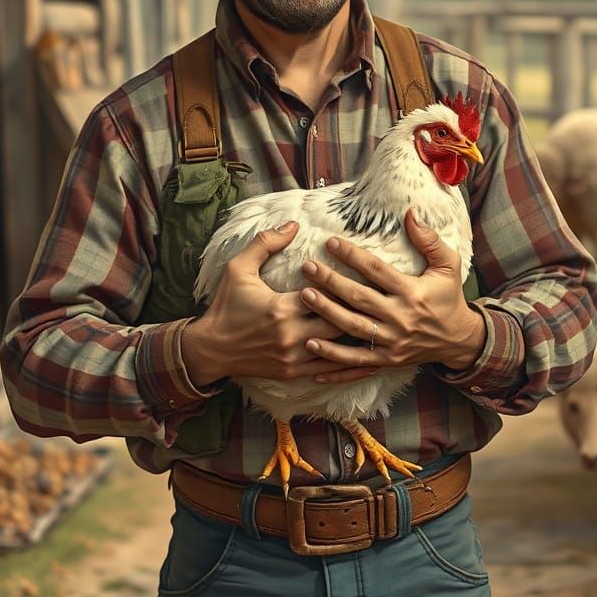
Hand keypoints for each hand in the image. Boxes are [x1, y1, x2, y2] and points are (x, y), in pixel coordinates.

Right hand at [182, 222, 380, 387]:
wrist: (211, 349)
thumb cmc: (225, 306)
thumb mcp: (238, 268)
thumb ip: (266, 243)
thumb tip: (293, 223)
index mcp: (282, 308)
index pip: (325, 294)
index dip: (345, 284)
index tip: (364, 273)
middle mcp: (292, 335)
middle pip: (338, 321)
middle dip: (359, 310)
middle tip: (382, 297)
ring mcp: (294, 357)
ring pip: (338, 347)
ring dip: (359, 336)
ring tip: (385, 325)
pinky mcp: (293, 373)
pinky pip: (329, 370)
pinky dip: (350, 365)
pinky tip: (372, 360)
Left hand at [299, 209, 485, 381]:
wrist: (459, 340)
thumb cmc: (449, 298)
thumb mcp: (449, 266)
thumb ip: (430, 240)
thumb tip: (411, 213)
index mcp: (412, 292)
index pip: (376, 270)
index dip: (352, 256)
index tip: (330, 243)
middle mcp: (400, 317)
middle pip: (359, 297)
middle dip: (330, 281)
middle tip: (307, 266)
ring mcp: (392, 341)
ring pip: (352, 326)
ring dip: (326, 312)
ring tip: (304, 295)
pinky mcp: (386, 359)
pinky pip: (355, 360)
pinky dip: (333, 355)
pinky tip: (311, 344)